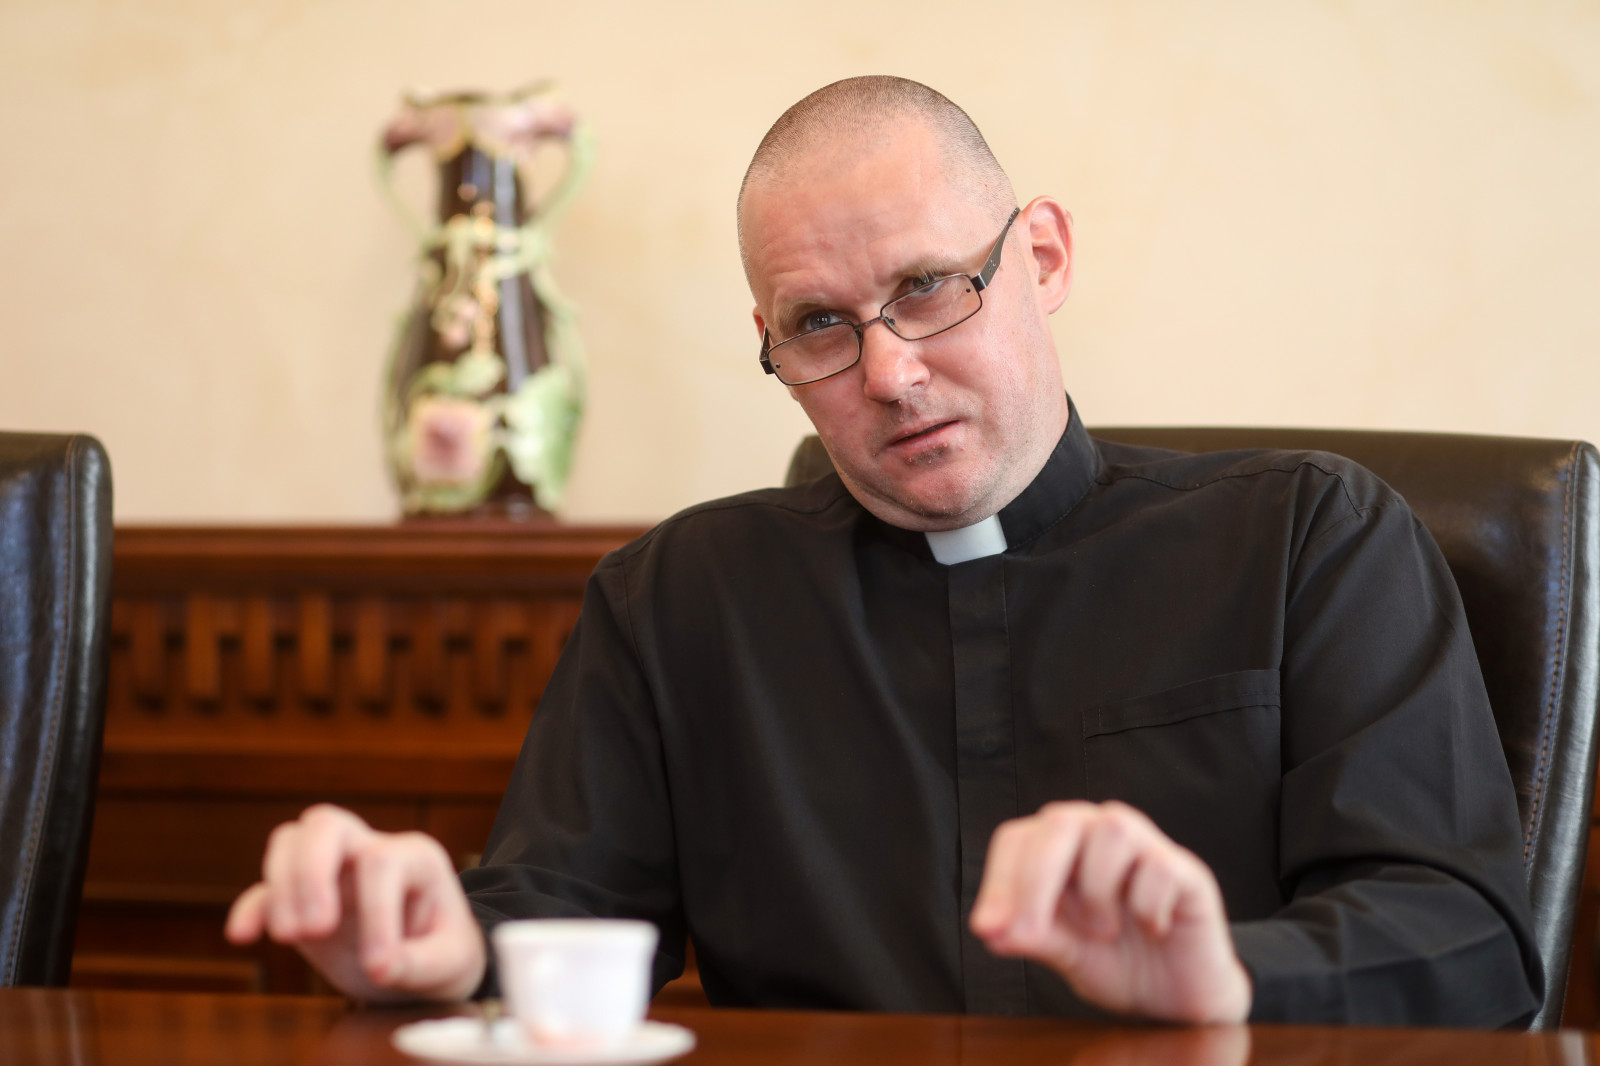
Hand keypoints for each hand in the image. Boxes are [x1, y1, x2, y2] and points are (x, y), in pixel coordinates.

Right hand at [224, 804, 485, 1002]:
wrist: (428, 963)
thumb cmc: (444, 954)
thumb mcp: (450, 964)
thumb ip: (420, 964)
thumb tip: (382, 967)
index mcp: (416, 857)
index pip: (383, 863)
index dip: (377, 912)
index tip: (379, 967)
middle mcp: (371, 850)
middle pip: (326, 825)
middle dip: (311, 872)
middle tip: (315, 929)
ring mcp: (333, 869)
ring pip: (291, 840)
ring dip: (281, 886)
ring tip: (289, 937)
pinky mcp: (304, 897)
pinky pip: (266, 886)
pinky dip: (252, 906)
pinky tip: (243, 935)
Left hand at [970, 800, 1250, 1022]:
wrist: (1175, 1001)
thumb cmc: (1117, 963)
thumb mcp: (1064, 953)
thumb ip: (1032, 936)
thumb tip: (991, 928)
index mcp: (1060, 848)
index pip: (1017, 840)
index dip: (999, 881)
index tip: (988, 929)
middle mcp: (1098, 834)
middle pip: (1060, 822)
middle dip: (1036, 879)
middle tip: (1029, 933)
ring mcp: (1145, 846)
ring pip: (1112, 831)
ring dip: (1099, 890)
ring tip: (1105, 930)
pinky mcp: (1186, 870)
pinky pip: (1159, 868)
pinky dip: (1147, 907)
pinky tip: (1152, 929)